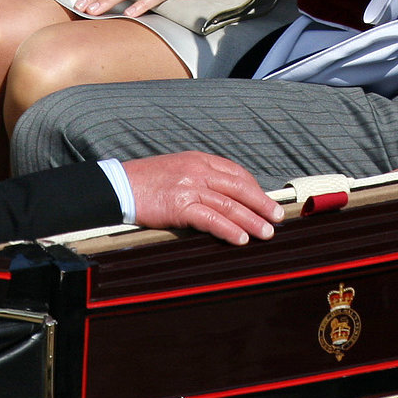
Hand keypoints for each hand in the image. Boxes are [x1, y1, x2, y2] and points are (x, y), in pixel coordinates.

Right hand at [121, 152, 282, 244]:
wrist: (119, 185)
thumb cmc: (146, 180)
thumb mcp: (177, 168)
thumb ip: (199, 177)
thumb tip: (222, 195)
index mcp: (199, 159)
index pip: (236, 173)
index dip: (254, 188)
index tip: (265, 201)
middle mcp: (198, 170)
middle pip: (238, 187)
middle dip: (261, 203)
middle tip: (278, 217)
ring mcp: (190, 187)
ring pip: (229, 204)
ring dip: (251, 219)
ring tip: (266, 232)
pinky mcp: (180, 206)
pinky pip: (210, 218)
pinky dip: (228, 229)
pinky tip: (241, 238)